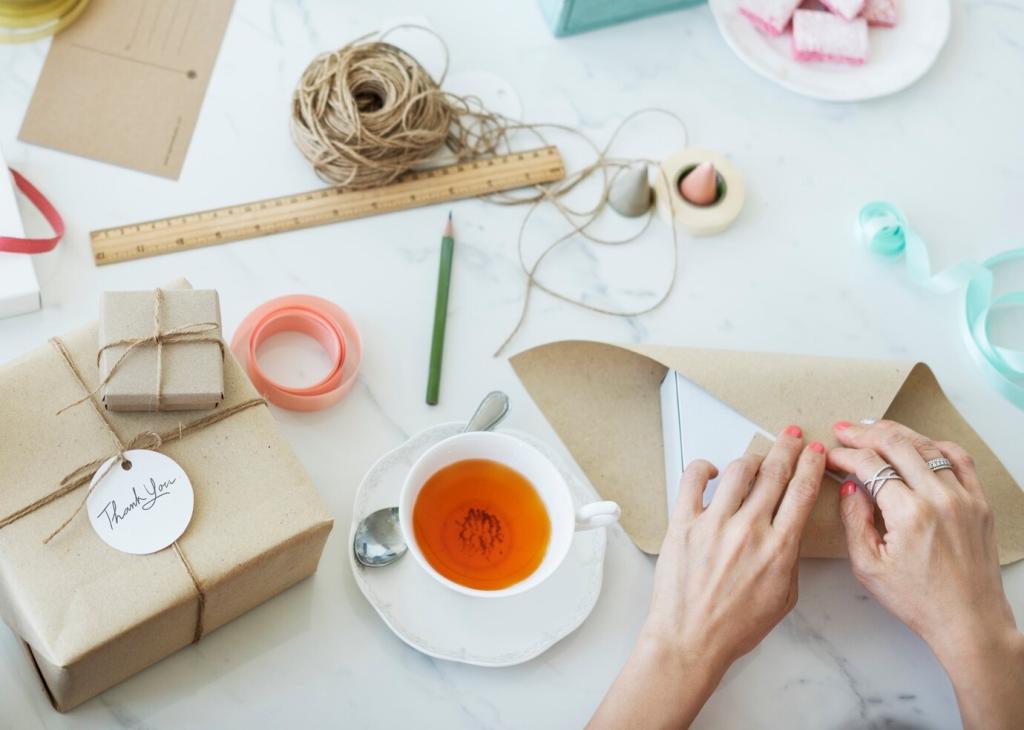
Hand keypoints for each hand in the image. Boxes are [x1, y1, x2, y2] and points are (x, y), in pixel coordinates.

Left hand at [590, 426, 825, 728]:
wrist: (691, 640)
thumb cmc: (735, 626)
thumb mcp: (784, 596)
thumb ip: (789, 557)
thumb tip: (787, 529)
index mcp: (779, 548)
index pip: (802, 492)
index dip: (812, 465)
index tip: (816, 451)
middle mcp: (749, 530)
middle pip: (775, 472)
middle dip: (787, 448)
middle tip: (792, 436)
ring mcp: (714, 524)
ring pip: (740, 470)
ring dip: (752, 457)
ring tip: (756, 458)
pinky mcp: (683, 523)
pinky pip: (693, 479)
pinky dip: (705, 467)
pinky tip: (713, 470)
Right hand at [829, 419, 1023, 729]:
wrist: (968, 621)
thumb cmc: (919, 600)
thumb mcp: (868, 567)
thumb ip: (854, 521)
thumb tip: (849, 486)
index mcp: (909, 514)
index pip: (870, 465)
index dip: (845, 455)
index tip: (830, 456)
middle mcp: (939, 498)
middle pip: (897, 444)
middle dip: (864, 433)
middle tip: (844, 431)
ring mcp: (964, 497)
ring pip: (927, 446)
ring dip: (897, 433)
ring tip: (874, 430)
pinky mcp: (979, 502)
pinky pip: (959, 459)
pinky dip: (935, 445)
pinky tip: (918, 444)